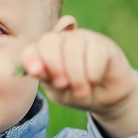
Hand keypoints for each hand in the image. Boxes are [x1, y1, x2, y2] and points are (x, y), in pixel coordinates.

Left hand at [21, 26, 137, 137]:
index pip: (31, 49)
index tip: (36, 72)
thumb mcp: (59, 92)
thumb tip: (34, 69)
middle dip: (54, 66)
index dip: (31, 59)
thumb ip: (47, 79)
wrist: (107, 99)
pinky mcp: (102, 43)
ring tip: (81, 91)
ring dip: (76, 74)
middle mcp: (61, 41)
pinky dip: (93, 72)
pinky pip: (94, 52)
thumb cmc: (77, 93)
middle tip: (62, 85)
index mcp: (44, 53)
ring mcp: (81, 38)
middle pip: (49, 42)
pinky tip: (94, 81)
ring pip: (72, 47)